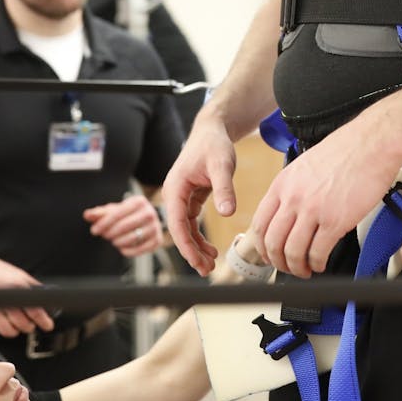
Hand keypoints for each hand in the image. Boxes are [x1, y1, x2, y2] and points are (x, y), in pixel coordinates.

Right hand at [0, 248, 54, 338]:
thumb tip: (45, 296)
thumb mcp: (17, 273)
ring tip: (14, 324)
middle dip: (28, 326)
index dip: (43, 320)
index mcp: (17, 286)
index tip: (48, 325)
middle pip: (22, 324)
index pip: (35, 310)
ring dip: (13, 331)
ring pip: (7, 331)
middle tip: (28, 323)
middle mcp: (4, 298)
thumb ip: (31, 285)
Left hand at [84, 195, 163, 257]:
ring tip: (114, 240)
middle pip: (123, 226)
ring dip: (117, 242)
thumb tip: (87, 215)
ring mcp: (155, 227)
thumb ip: (100, 213)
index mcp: (139, 201)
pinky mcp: (157, 240)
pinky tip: (122, 247)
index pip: (117, 214)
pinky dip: (127, 251)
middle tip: (105, 235)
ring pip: (131, 238)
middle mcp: (150, 213)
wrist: (148, 219)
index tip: (94, 230)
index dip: (103, 223)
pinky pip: (139, 250)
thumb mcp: (115, 210)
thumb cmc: (128, 214)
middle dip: (110, 233)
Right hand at [162, 114, 237, 275]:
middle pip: (179, 230)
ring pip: (185, 229)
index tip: (197, 261)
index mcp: (175, 188)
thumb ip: (224, 189)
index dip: (186, 245)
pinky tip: (210, 248)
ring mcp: (181, 197)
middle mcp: (174, 195)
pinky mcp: (190, 197)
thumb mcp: (222, 165)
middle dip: (191, 251)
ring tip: (211, 263)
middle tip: (206, 270)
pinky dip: (199, 236)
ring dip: (195, 247)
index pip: (177, 223)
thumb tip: (227, 214)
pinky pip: (192, 222)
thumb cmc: (214, 145)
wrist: (212, 130)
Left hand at [251, 121, 400, 277]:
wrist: (371, 144)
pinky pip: (318, 252)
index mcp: (283, 184)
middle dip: (278, 262)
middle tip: (287, 267)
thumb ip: (293, 189)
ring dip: (297, 267)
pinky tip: (321, 263)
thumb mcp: (305, 165)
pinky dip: (317, 263)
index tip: (269, 254)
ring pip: (293, 252)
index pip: (259, 224)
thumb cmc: (346, 150)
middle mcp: (293, 198)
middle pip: (273, 242)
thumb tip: (288, 213)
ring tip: (306, 270)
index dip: (262, 247)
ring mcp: (313, 210)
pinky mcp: (335, 221)